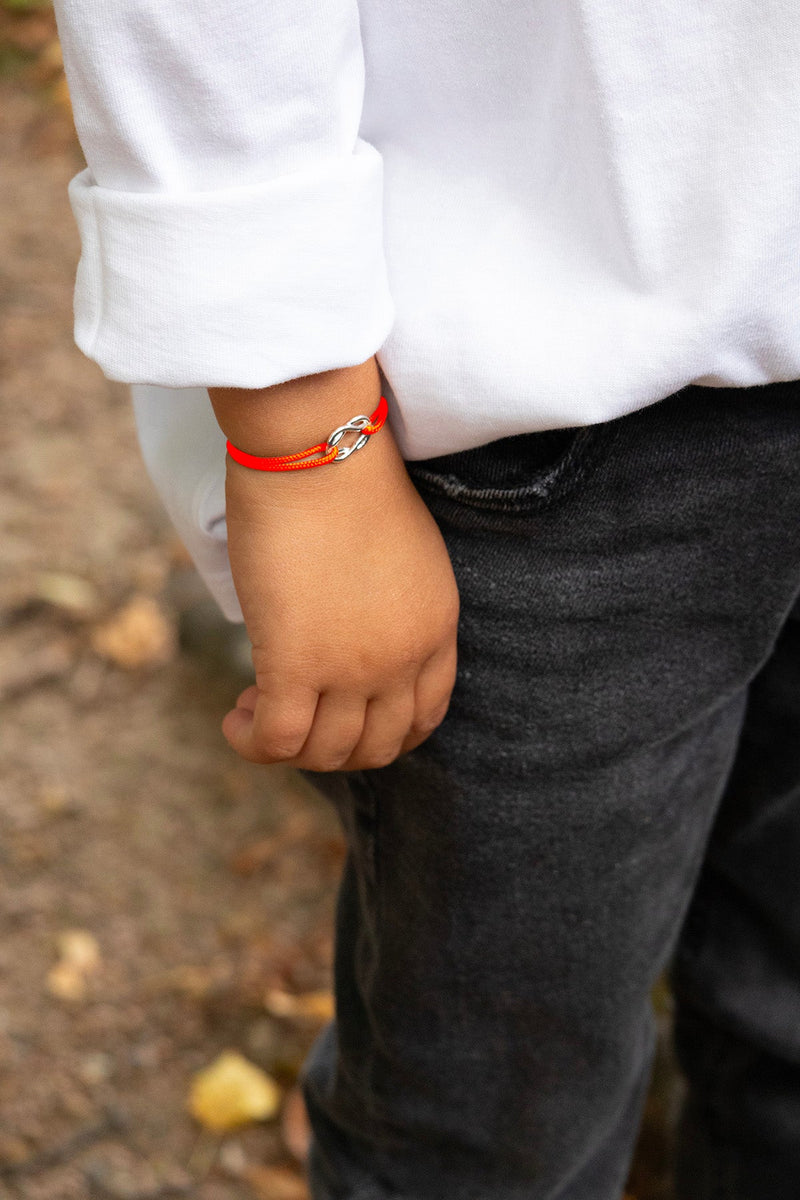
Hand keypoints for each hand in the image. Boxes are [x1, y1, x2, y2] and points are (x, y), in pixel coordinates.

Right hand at [219, 404, 459, 771]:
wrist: (319, 452)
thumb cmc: (350, 484)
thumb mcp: (405, 558)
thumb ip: (392, 608)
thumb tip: (348, 633)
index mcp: (436, 630)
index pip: (424, 717)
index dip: (381, 732)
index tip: (344, 715)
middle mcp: (402, 659)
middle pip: (375, 747)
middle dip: (333, 746)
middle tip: (295, 713)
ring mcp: (353, 668)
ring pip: (326, 753)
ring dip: (289, 746)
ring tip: (257, 709)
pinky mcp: (295, 664)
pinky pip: (277, 739)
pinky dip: (252, 742)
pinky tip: (237, 716)